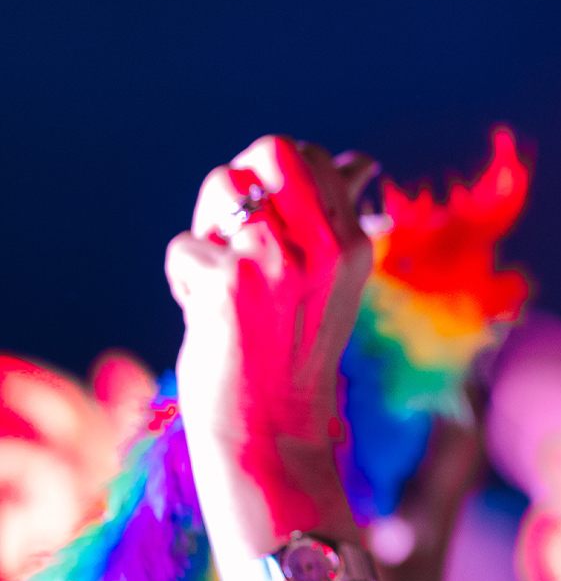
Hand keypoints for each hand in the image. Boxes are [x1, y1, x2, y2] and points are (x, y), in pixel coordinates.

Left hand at [164, 137, 375, 562]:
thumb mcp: (331, 280)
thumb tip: (358, 162)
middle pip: (271, 148)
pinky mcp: (230, 285)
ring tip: (222, 279)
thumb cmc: (293, 353)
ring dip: (207, 230)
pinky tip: (204, 315)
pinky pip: (184, 247)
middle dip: (240, 182)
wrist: (271, 431)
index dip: (273, 176)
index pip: (311, 154)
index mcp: (352, 242)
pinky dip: (182, 280)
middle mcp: (324, 246)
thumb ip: (338, 218)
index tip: (264, 225)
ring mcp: (278, 263)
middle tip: (234, 235)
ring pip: (221, 186)